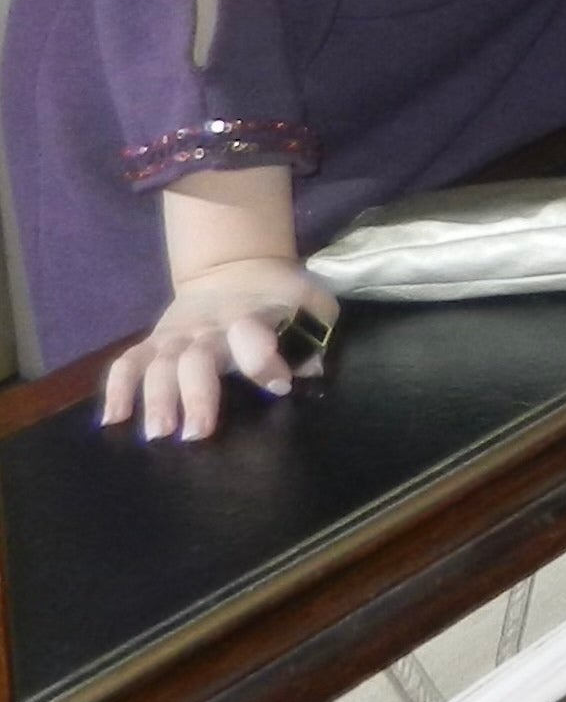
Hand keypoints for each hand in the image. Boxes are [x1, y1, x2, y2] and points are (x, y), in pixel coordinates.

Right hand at [100, 260, 336, 441]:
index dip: (264, 358)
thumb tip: (314, 372)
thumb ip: (316, 332)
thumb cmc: (280, 298)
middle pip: (196, 359)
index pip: (251, 334)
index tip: (279, 385)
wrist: (237, 268)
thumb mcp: (310, 304)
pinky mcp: (153, 344)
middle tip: (197, 433)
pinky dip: (116, 387)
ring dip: (156, 398)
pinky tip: (113, 419)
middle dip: (196, 395)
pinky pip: (127, 362)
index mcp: (250, 317)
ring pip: (159, 366)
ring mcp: (176, 337)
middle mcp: (208, 329)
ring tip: (157, 433)